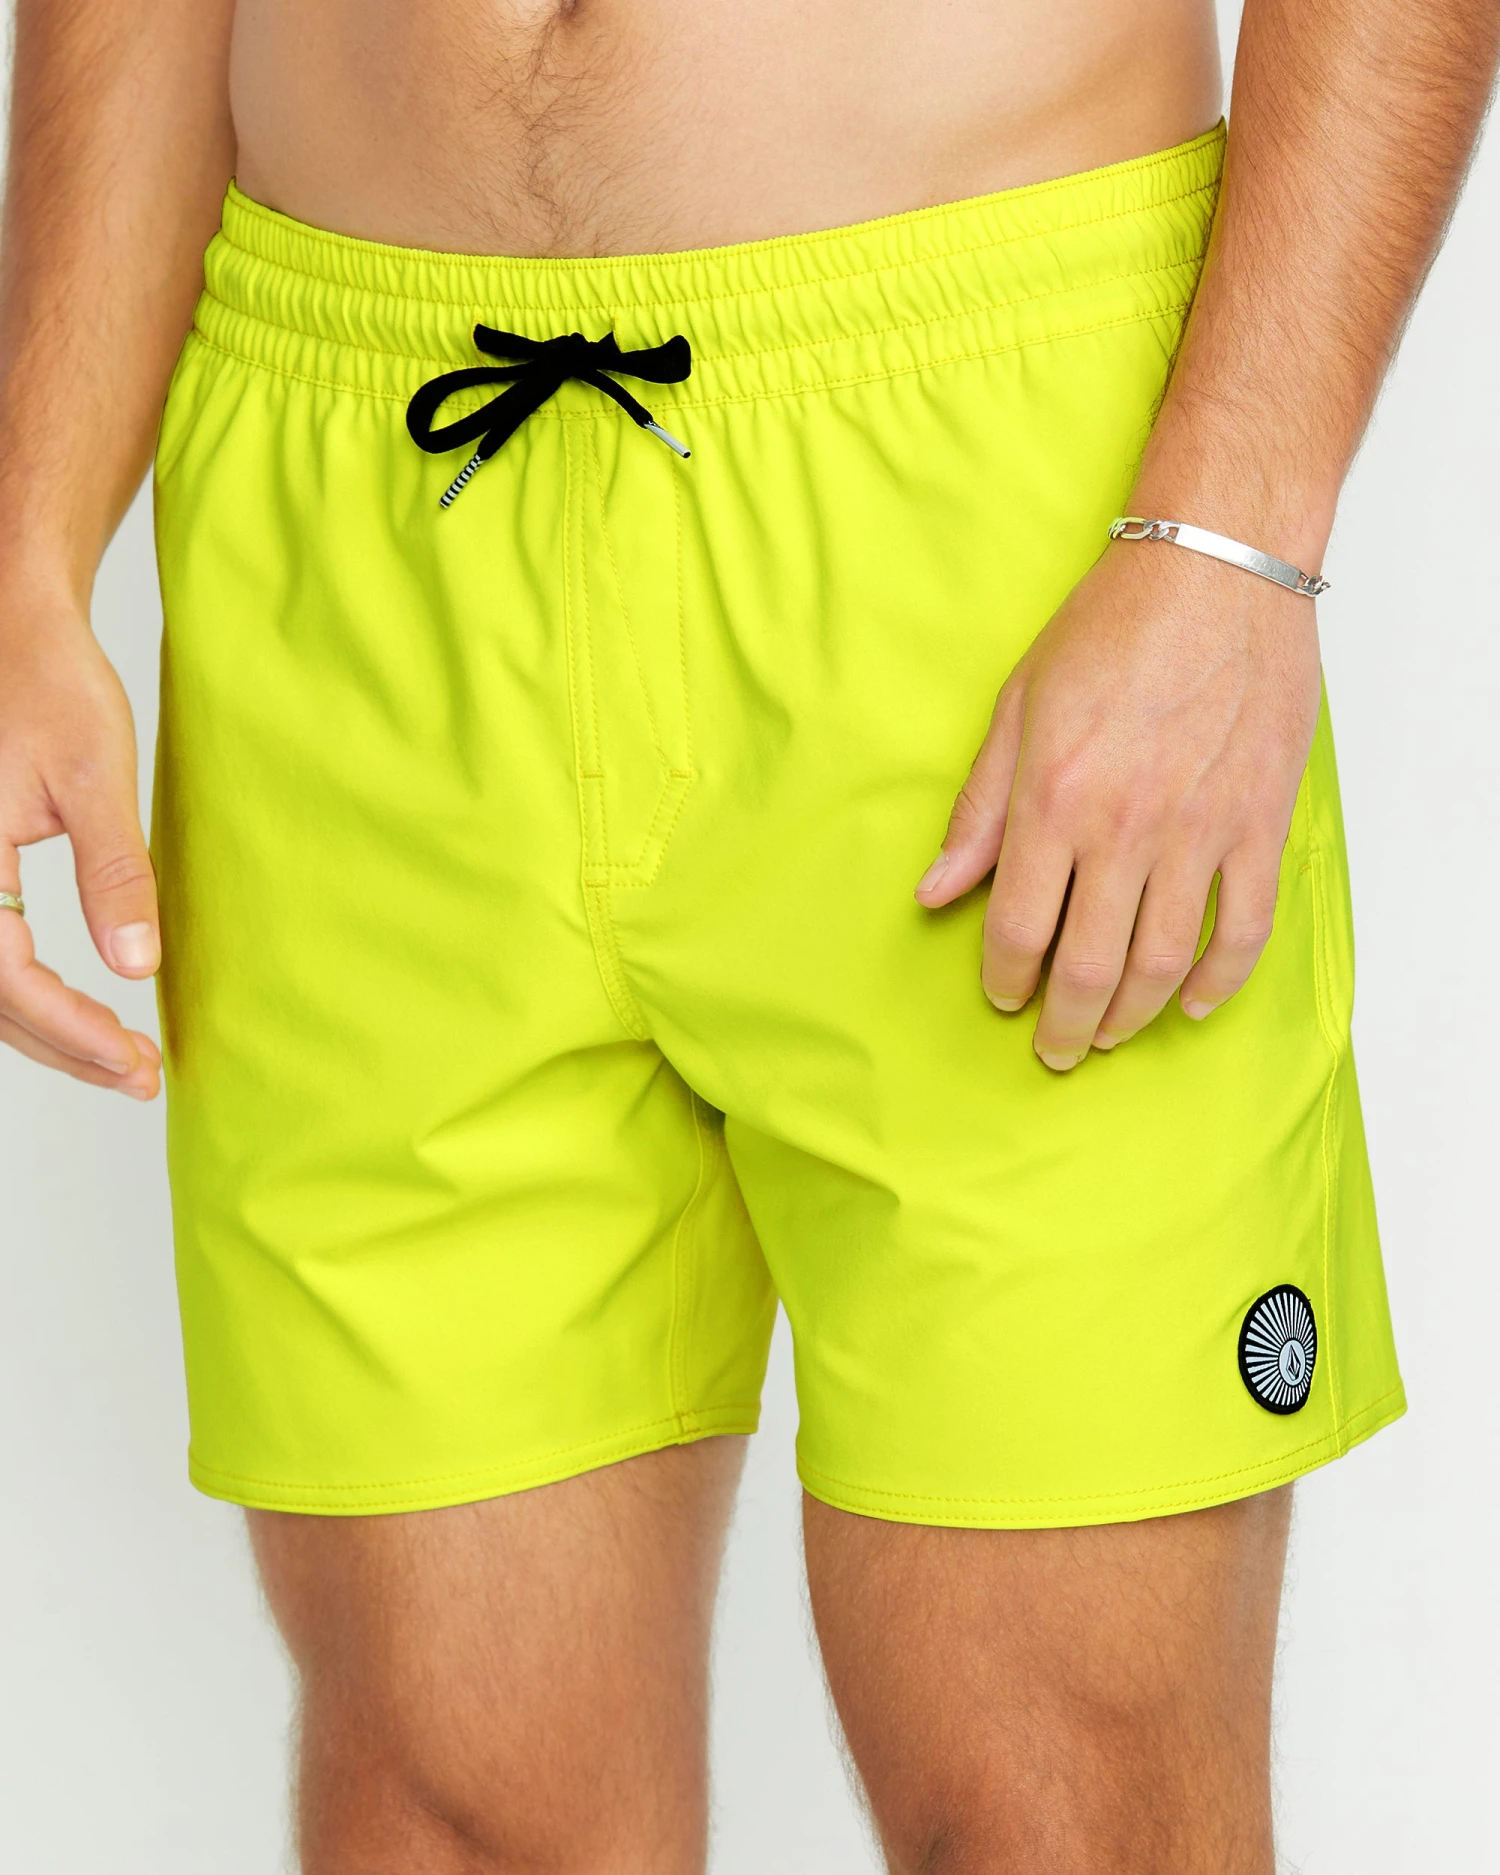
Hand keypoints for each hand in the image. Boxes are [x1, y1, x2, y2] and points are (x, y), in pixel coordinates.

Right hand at [0, 587, 161, 1096]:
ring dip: (47, 1029)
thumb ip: (115, 872)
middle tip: (140, 1078)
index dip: (70, 1029)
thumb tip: (135, 965)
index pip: (6, 978)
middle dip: (64, 1045)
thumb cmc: (49, 683)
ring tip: (123, 1059)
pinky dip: (29, 995)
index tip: (133, 1059)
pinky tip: (80, 1013)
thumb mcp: (94, 775)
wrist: (13, 627)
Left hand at [916, 538, 1321, 1070]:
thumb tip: (935, 890)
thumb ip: (978, 810)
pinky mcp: (1259, 823)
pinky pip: (1243, 928)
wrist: (1217, 570)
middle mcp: (1125, 829)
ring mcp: (1199, 831)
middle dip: (1064, 1023)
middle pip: (1088, 967)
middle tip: (1054, 1048)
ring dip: (1132, 1016)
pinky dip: (1220, 980)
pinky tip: (1194, 1003)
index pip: (1019, 928)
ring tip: (1109, 1034)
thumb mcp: (1017, 708)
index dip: (1006, 979)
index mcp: (1054, 801)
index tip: (1003, 995)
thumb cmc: (1113, 627)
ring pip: (1163, 964)